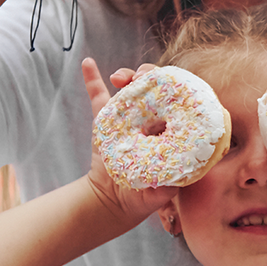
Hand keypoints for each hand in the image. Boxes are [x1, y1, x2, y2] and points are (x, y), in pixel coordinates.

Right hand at [81, 58, 181, 223]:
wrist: (114, 202)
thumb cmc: (144, 196)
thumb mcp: (161, 192)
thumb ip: (171, 185)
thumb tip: (179, 177)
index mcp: (169, 130)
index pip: (178, 102)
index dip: (176, 88)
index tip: (169, 86)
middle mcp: (150, 118)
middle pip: (155, 86)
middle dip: (151, 75)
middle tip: (143, 77)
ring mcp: (127, 116)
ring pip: (130, 87)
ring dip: (127, 75)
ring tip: (121, 77)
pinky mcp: (104, 120)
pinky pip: (97, 95)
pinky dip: (92, 78)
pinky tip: (88, 63)